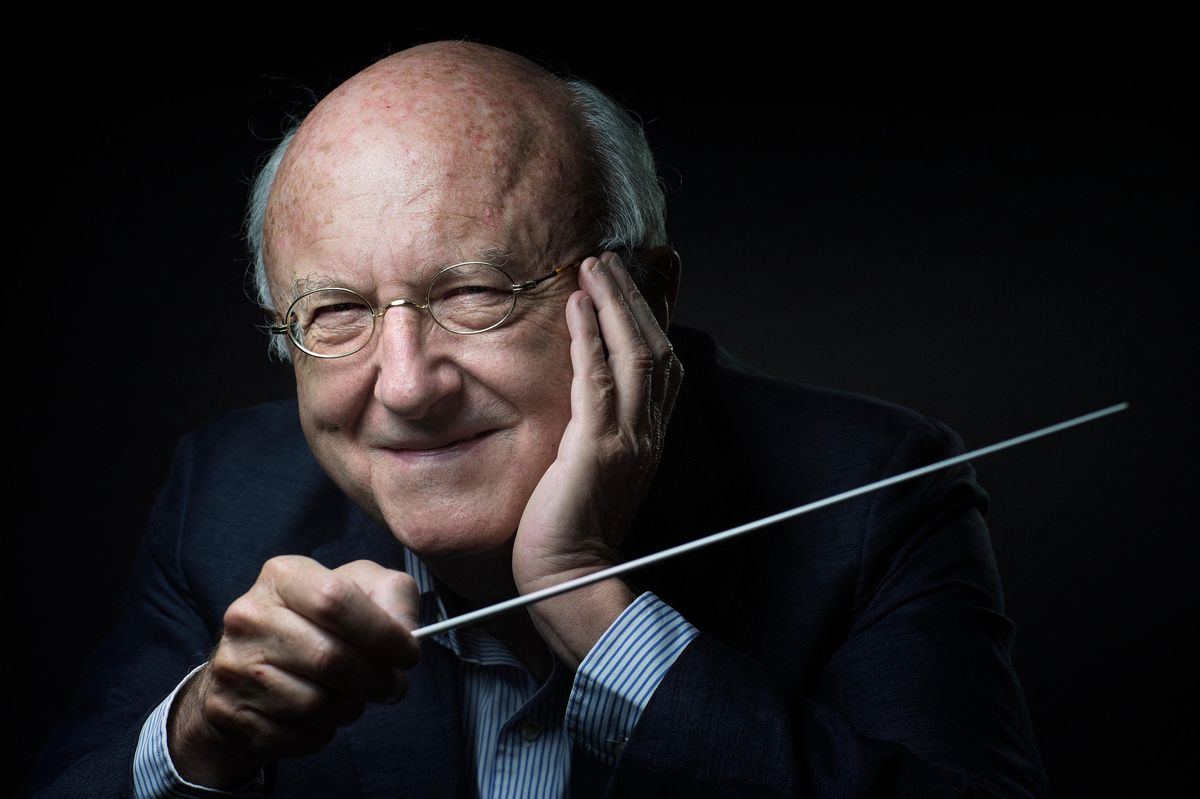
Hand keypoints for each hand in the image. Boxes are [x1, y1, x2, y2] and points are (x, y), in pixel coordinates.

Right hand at [168, 557, 419, 787]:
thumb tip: (406, 633)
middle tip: (393, 685)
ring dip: (352, 707)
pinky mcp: (232, 713)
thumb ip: (393, 597)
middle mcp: (249, 617)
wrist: (252, 663)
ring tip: (356, 696)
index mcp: (282, 576)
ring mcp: (234, 667)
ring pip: (315, 703)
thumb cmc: (319, 620)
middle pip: (329, 658)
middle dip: (376, 678)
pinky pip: (297, 735)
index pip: (335, 600)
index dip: (382, 632)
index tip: (409, 653)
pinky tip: (324, 713)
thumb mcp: (360, 587)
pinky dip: (323, 731)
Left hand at [512, 251, 681, 665]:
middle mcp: (649, 433)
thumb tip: (588, 396)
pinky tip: (576, 306)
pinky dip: (590, 338)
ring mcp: (628, 440)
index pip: (666, 360)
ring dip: (614, 304)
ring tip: (593, 267)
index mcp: (649, 436)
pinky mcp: (597, 449)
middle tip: (611, 259)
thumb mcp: (593, 470)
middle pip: (656, 346)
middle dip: (635, 296)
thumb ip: (599, 430)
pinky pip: (597, 381)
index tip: (658, 270)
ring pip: (635, 354)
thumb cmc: (569, 529)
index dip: (661, 312)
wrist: (570, 579)